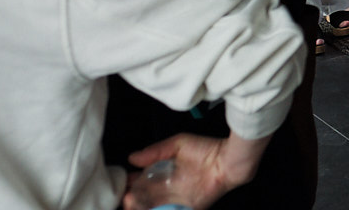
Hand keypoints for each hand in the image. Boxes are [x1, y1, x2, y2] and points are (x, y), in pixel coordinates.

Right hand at [120, 132, 268, 207]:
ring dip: (140, 207)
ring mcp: (173, 201)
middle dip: (131, 199)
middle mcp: (164, 189)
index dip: (128, 184)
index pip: (138, 182)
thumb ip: (156, 151)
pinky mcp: (184, 209)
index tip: (122, 184)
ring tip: (133, 203)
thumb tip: (132, 158)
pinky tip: (147, 209)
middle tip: (127, 197)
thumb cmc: (204, 149)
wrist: (226, 161)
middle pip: (140, 198)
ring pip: (150, 208)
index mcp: (161, 173)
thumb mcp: (178, 145)